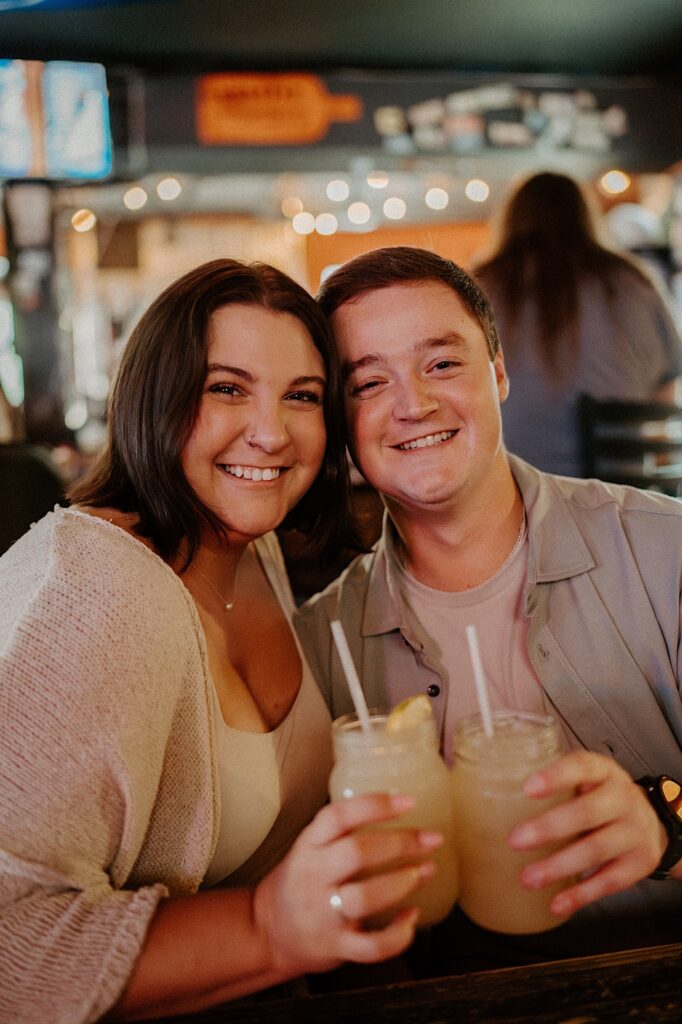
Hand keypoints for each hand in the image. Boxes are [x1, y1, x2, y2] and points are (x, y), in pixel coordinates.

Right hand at [253, 793, 441, 975]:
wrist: (269, 931)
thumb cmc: (302, 881)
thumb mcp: (312, 846)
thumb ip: (344, 830)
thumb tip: (398, 807)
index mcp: (310, 845)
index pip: (338, 817)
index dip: (374, 805)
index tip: (408, 801)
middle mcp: (315, 875)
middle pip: (357, 853)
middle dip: (400, 843)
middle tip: (431, 839)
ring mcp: (324, 913)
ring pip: (364, 897)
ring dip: (400, 883)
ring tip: (425, 871)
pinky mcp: (336, 945)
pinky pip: (371, 946)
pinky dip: (398, 935)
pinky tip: (412, 918)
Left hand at [508, 750, 667, 916]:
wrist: (651, 821)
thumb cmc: (600, 797)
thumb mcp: (585, 780)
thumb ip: (553, 785)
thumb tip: (489, 796)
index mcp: (603, 771)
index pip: (581, 765)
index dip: (556, 776)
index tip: (527, 789)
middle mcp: (622, 798)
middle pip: (586, 812)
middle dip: (548, 828)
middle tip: (514, 841)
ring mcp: (635, 831)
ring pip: (596, 850)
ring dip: (559, 866)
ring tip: (527, 878)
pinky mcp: (641, 863)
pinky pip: (609, 881)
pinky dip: (581, 895)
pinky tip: (557, 904)